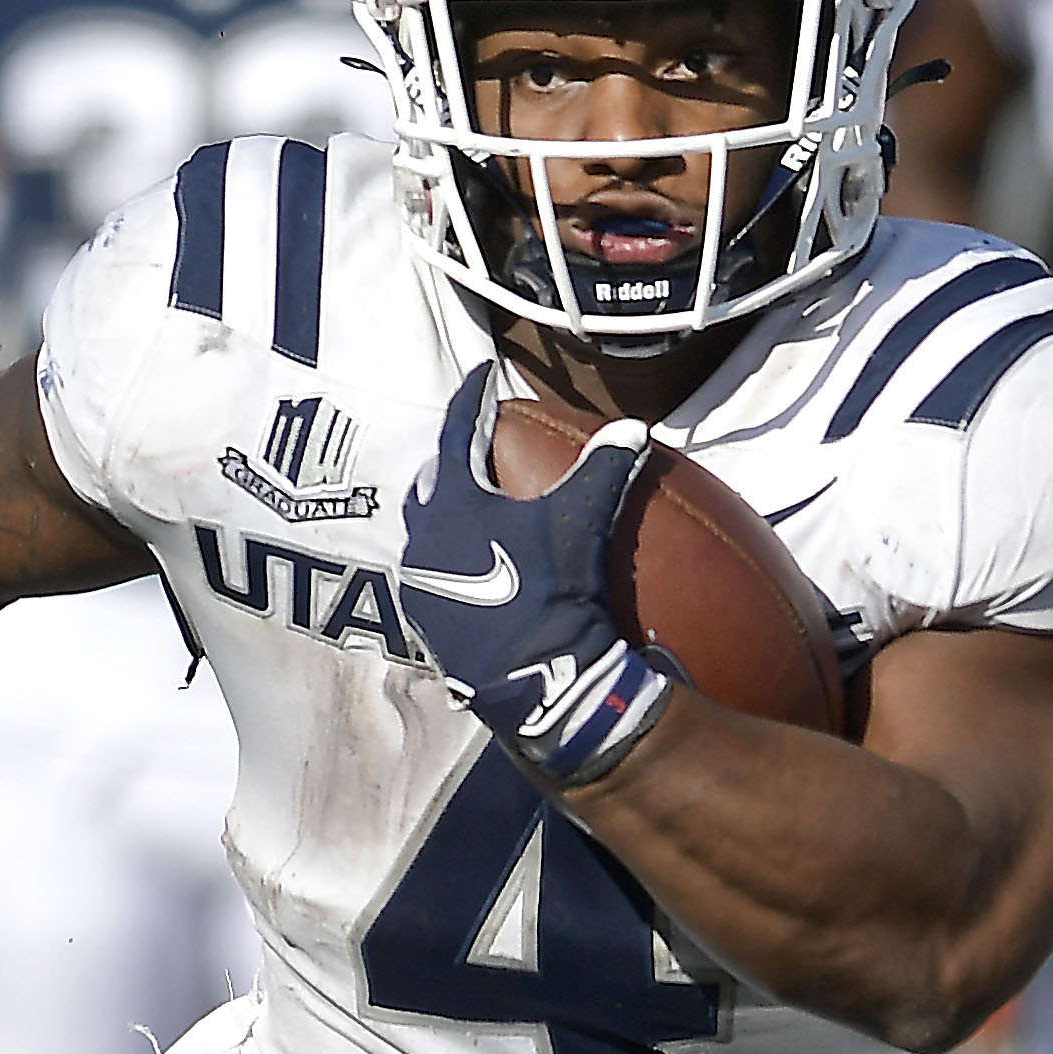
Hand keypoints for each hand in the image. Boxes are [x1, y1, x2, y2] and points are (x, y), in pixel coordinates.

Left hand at [399, 372, 676, 787]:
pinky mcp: (426, 625)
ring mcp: (418, 585)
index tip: (479, 377)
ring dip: (445, 517)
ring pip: (424, 534)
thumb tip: (634, 426)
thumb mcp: (580, 523)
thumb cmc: (551, 589)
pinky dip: (449, 562)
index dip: (471, 401)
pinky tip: (471, 571)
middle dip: (449, 463)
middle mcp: (423, 540)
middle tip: (469, 448)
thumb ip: (605, 469)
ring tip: (469, 510)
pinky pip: (431, 578)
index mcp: (453, 505)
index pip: (459, 435)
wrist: (532, 676)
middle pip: (430, 486)